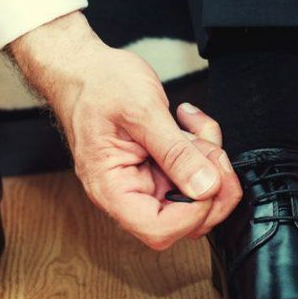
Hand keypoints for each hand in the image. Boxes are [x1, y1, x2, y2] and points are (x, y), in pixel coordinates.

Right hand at [9, 12, 241, 248]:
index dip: (193, 212)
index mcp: (112, 188)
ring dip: (210, 163)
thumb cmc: (97, 85)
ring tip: (196, 128)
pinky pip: (195, 173)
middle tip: (211, 149)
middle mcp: (129, 193)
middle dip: (212, 186)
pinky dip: (204, 149)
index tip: (207, 179)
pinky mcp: (160, 169)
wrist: (85, 69)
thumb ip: (175, 152)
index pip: (158, 229)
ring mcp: (147, 182)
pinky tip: (191, 124)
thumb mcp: (141, 110)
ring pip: (197, 196)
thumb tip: (205, 187)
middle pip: (185, 221)